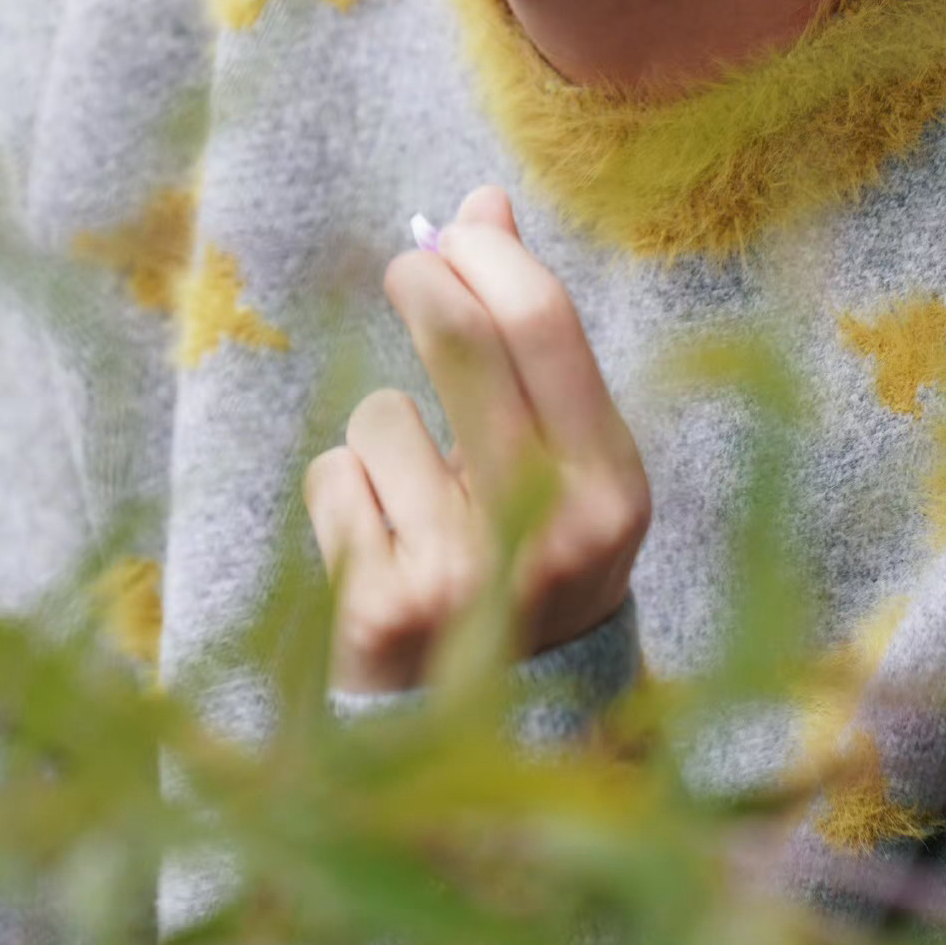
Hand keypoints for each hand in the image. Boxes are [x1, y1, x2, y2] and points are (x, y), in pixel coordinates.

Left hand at [302, 184, 650, 693]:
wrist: (483, 743)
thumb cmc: (523, 567)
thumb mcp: (562, 468)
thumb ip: (532, 341)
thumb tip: (485, 201)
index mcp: (614, 492)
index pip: (545, 323)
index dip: (487, 254)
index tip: (455, 235)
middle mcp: (551, 536)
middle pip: (460, 339)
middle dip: (422, 284)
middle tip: (410, 276)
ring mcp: (464, 576)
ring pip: (380, 414)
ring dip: (380, 441)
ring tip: (413, 507)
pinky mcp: (379, 610)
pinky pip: (331, 479)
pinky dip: (340, 502)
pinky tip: (376, 554)